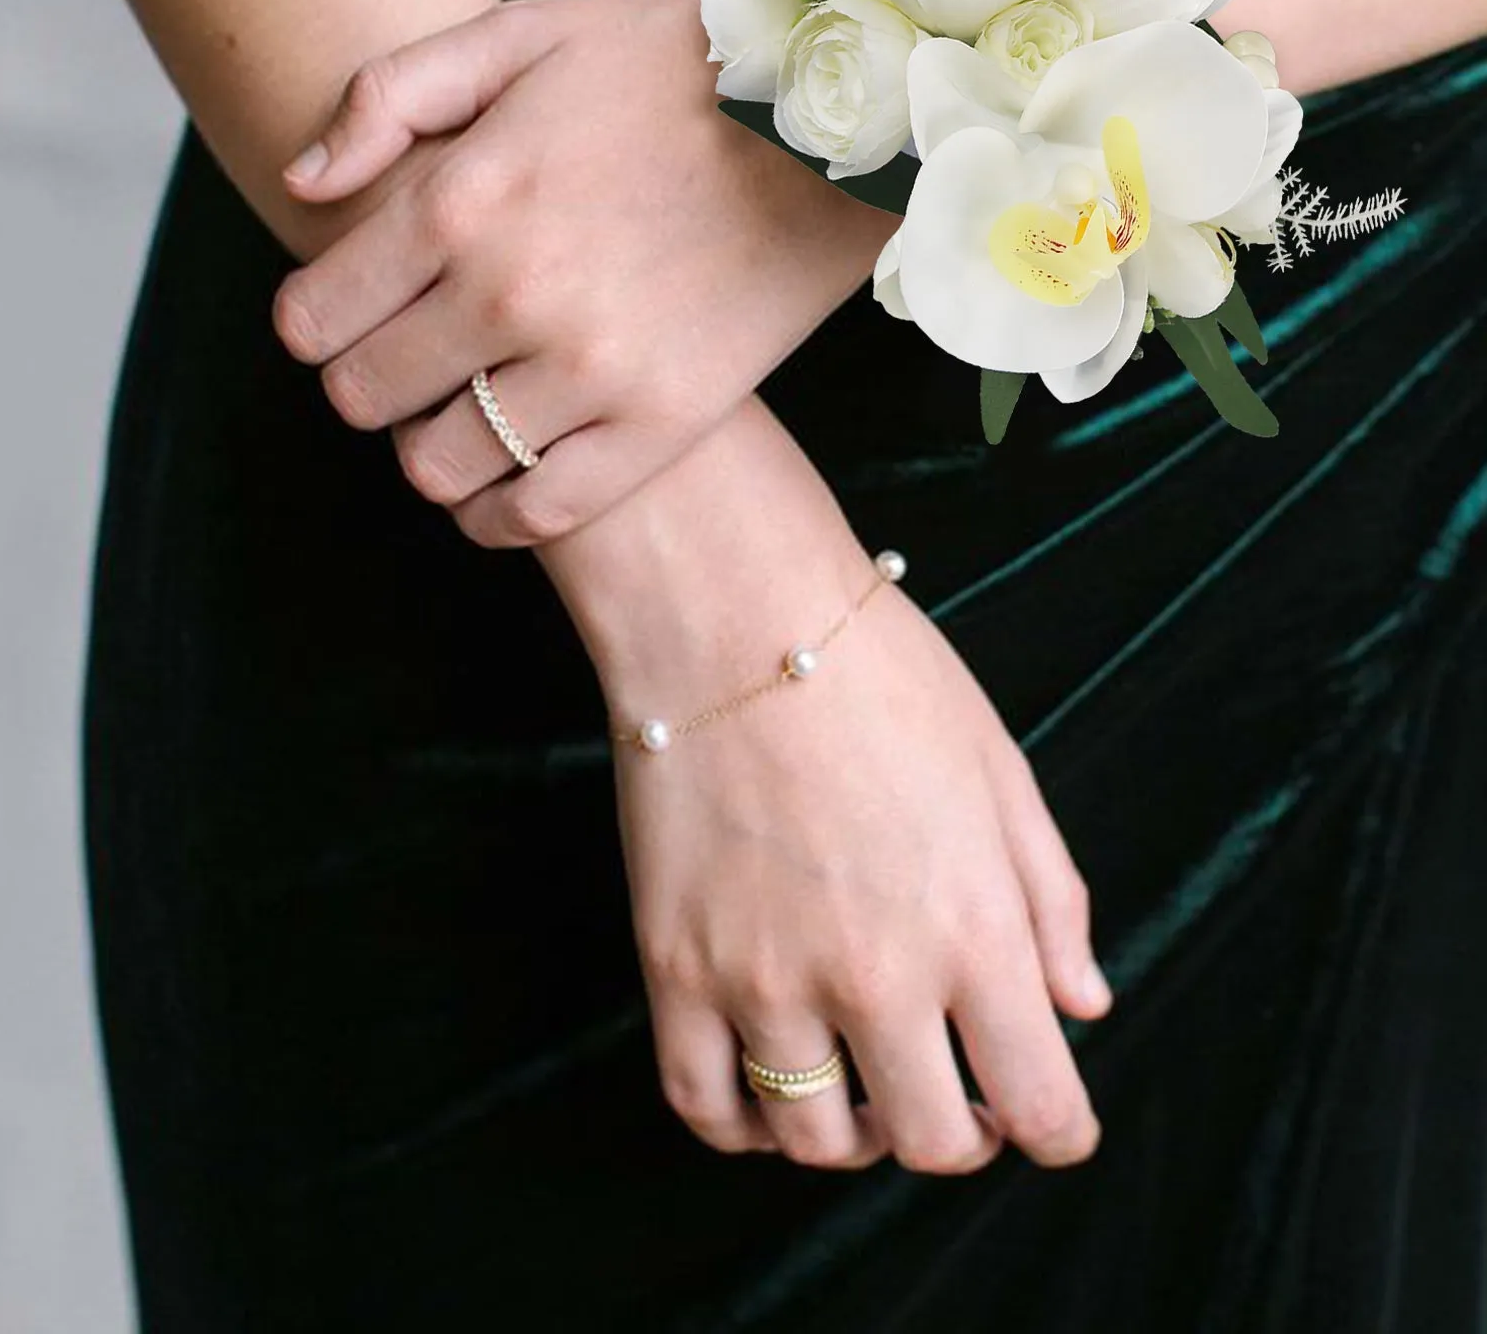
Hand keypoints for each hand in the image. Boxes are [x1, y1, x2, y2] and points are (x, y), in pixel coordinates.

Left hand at [272, 0, 893, 545]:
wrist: (828, 125)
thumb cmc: (665, 70)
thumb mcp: (523, 37)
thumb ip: (391, 95)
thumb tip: (301, 185)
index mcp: (460, 198)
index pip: (313, 318)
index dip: (315, 321)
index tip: (347, 313)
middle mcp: (510, 294)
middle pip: (362, 399)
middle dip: (366, 381)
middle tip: (408, 358)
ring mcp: (589, 369)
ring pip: (434, 467)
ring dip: (429, 445)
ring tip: (463, 409)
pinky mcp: (660, 423)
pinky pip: (534, 513)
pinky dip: (495, 511)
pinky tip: (503, 475)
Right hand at [543, 399, 1111, 1173]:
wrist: (732, 614)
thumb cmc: (881, 674)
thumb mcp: (1000, 770)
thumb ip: (1052, 899)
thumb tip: (1082, 1004)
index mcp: (975, 929)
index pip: (1041, 1104)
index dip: (1060, 1130)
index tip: (1050, 1118)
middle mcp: (875, 978)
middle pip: (933, 1144)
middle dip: (964, 1133)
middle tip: (960, 1089)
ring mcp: (764, 982)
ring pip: (819, 1142)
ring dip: (857, 1134)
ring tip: (864, 1083)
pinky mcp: (675, 969)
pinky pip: (705, 1107)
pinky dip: (744, 1124)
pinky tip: (770, 1085)